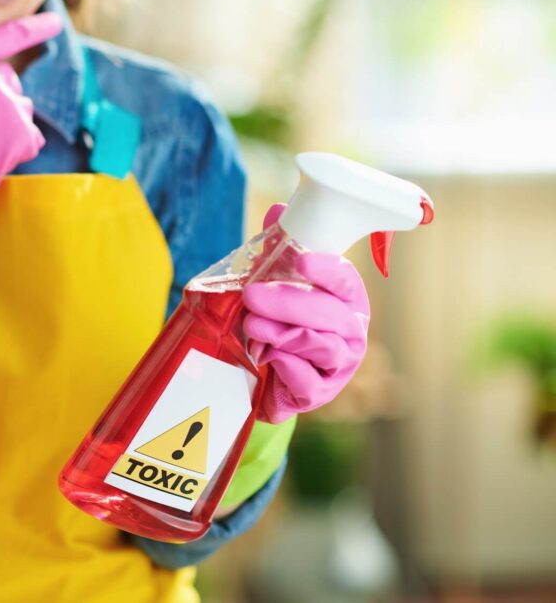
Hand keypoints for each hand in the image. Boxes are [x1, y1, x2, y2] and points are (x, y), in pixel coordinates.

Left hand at [241, 204, 370, 423]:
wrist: (266, 376)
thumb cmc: (279, 323)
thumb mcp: (276, 285)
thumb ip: (280, 251)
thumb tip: (280, 210)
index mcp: (346, 300)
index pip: (345, 281)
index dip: (327, 271)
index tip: (304, 261)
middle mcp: (350, 331)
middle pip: (329, 313)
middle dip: (289, 302)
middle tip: (252, 295)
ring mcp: (339, 365)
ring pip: (318, 345)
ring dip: (281, 333)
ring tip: (250, 325)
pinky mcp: (320, 392)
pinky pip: (307, 379)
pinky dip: (284, 366)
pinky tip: (266, 357)